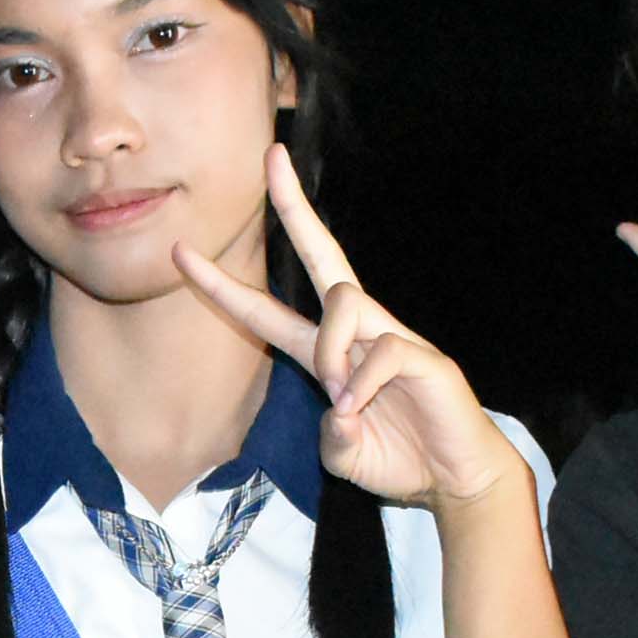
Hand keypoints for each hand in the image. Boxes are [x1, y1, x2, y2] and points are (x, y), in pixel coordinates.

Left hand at [174, 148, 531, 516]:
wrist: (457, 480)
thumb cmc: (401, 462)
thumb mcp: (345, 456)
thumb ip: (330, 437)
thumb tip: (337, 409)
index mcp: (329, 355)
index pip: (267, 311)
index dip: (222, 286)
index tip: (180, 253)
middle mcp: (359, 334)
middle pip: (322, 255)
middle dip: (293, 206)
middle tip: (271, 157)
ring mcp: (394, 338)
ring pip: (344, 300)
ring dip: (330, 347)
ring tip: (341, 396)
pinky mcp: (426, 356)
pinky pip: (384, 350)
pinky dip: (364, 384)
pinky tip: (363, 408)